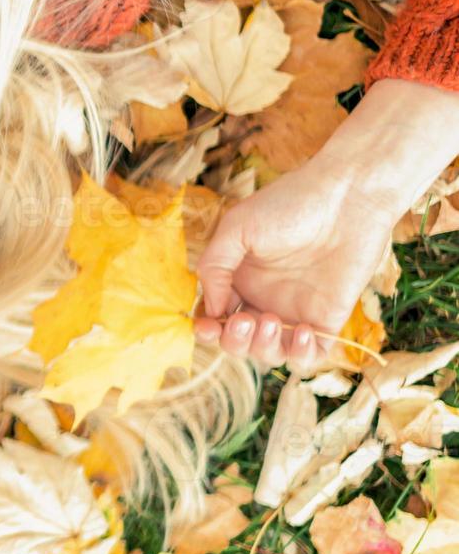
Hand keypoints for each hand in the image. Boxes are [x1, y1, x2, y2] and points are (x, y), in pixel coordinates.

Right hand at [192, 78, 458, 375]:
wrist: (348, 198)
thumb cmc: (291, 204)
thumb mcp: (236, 228)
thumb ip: (214, 267)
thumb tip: (213, 308)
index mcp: (239, 278)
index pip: (215, 316)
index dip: (207, 327)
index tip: (206, 325)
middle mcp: (264, 298)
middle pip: (238, 341)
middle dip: (233, 341)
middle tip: (243, 322)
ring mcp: (295, 310)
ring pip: (269, 353)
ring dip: (263, 348)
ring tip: (270, 321)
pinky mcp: (327, 318)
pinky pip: (309, 355)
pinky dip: (299, 354)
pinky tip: (301, 331)